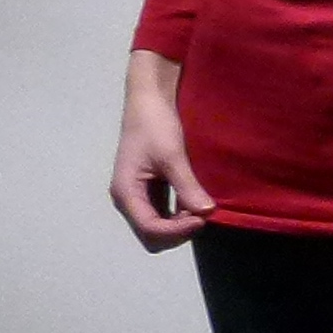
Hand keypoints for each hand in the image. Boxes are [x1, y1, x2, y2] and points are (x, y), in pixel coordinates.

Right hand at [110, 50, 214, 251]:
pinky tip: (194, 202)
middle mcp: (128, 199)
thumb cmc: (154, 123)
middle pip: (151, 234)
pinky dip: (179, 214)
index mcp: (126, 192)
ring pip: (157, 226)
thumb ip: (187, 186)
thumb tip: (206, 213)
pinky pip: (162, 212)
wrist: (148, 98)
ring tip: (199, 207)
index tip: (202, 218)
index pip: (150, 228)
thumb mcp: (172, 155)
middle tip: (201, 213)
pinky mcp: (148, 188)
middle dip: (177, 230)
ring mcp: (137, 195)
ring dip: (179, 224)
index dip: (177, 230)